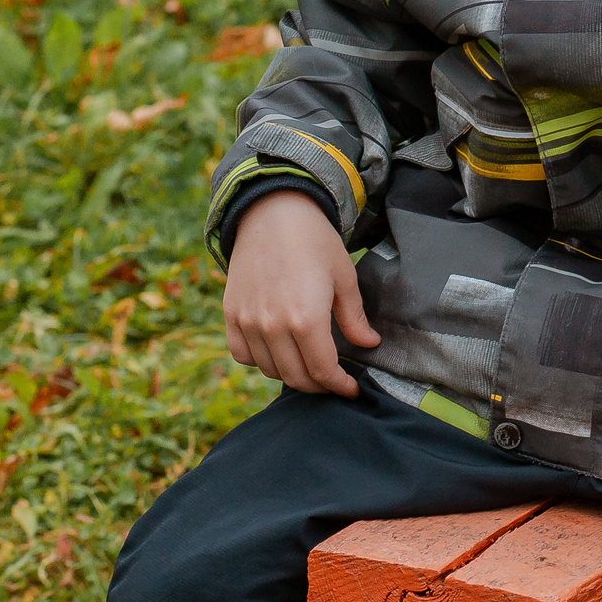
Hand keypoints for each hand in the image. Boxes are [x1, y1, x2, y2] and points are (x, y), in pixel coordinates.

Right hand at [222, 191, 379, 396]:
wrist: (273, 212)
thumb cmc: (315, 241)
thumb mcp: (344, 276)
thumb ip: (354, 317)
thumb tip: (370, 344)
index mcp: (306, 318)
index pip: (323, 371)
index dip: (340, 386)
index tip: (351, 389)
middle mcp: (272, 326)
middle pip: (296, 377)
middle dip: (319, 385)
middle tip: (333, 380)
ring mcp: (247, 321)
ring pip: (270, 369)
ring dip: (291, 374)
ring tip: (309, 365)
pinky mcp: (231, 314)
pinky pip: (243, 354)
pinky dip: (260, 361)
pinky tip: (278, 352)